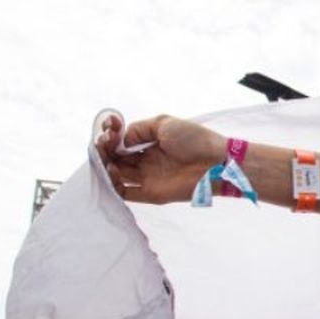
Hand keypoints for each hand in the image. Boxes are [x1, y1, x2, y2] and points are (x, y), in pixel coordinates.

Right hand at [95, 113, 226, 204]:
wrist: (215, 161)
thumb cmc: (195, 139)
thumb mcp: (164, 124)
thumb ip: (139, 130)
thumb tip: (120, 140)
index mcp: (149, 144)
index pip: (121, 142)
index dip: (111, 136)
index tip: (109, 128)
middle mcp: (146, 162)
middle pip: (115, 159)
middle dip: (104, 150)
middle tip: (104, 143)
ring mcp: (147, 178)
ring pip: (116, 175)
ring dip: (105, 166)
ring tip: (106, 157)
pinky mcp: (151, 194)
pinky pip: (125, 193)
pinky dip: (113, 185)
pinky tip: (111, 171)